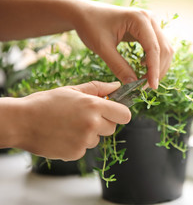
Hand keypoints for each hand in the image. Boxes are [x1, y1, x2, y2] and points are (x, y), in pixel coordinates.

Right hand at [16, 81, 130, 160]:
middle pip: (112, 128)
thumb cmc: (46, 103)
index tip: (113, 112)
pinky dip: (77, 144)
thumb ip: (97, 88)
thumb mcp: (72, 90)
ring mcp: (84, 140)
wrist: (21, 122)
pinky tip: (63, 136)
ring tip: (69, 126)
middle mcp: (92, 124)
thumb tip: (117, 86)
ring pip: (97, 139)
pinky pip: (84, 149)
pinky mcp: (75, 153)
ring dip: (89, 134)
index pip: (124, 115)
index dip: (120, 113)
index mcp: (94, 106)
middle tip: (84, 117)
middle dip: (103, 123)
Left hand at [74, 3, 173, 88]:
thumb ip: (119, 66)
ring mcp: (151, 23)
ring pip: (165, 50)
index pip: (154, 48)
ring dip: (158, 67)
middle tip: (144, 87)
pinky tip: (143, 69)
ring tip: (144, 81)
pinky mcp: (149, 29)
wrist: (84, 13)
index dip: (154, 70)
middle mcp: (150, 18)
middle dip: (158, 70)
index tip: (151, 87)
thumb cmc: (90, 25)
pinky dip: (155, 61)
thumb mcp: (102, 48)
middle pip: (164, 49)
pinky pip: (159, 48)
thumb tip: (133, 84)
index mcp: (139, 18)